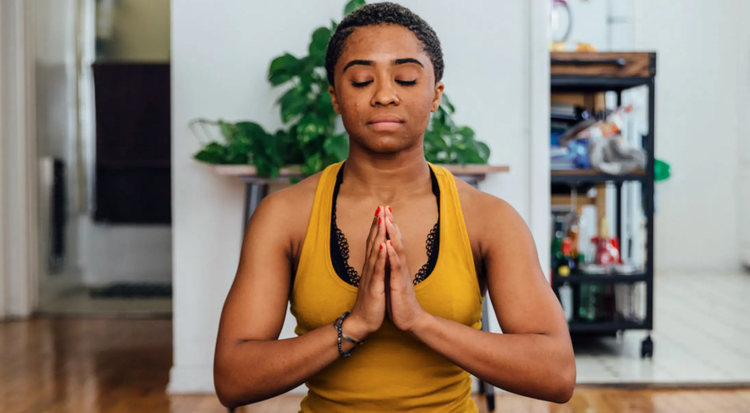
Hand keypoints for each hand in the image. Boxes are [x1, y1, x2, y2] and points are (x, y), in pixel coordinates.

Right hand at [346, 206, 388, 339]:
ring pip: (374, 252)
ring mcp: (371, 277)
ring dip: (378, 234)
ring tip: (381, 219)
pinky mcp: (374, 287)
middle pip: (372, 242)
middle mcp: (369, 268)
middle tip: (380, 206)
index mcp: (371, 267)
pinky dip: (380, 256)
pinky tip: (382, 244)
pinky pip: (377, 269)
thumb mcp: (374, 282)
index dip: (377, 226)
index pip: (373, 242)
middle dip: (377, 224)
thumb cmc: (370, 303)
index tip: (381, 210)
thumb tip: (379, 256)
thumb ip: (376, 268)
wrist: (362, 323)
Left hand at [384, 207, 427, 331]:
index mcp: (396, 265)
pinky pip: (396, 268)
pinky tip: (388, 245)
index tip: (383, 210)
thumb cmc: (399, 300)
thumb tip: (387, 254)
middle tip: (386, 206)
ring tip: (388, 219)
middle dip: (391, 223)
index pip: (393, 241)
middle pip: (396, 240)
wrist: (409, 320)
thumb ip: (391, 267)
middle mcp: (400, 266)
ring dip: (392, 234)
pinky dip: (392, 255)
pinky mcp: (399, 284)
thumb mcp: (392, 280)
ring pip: (397, 250)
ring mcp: (401, 274)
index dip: (388, 226)